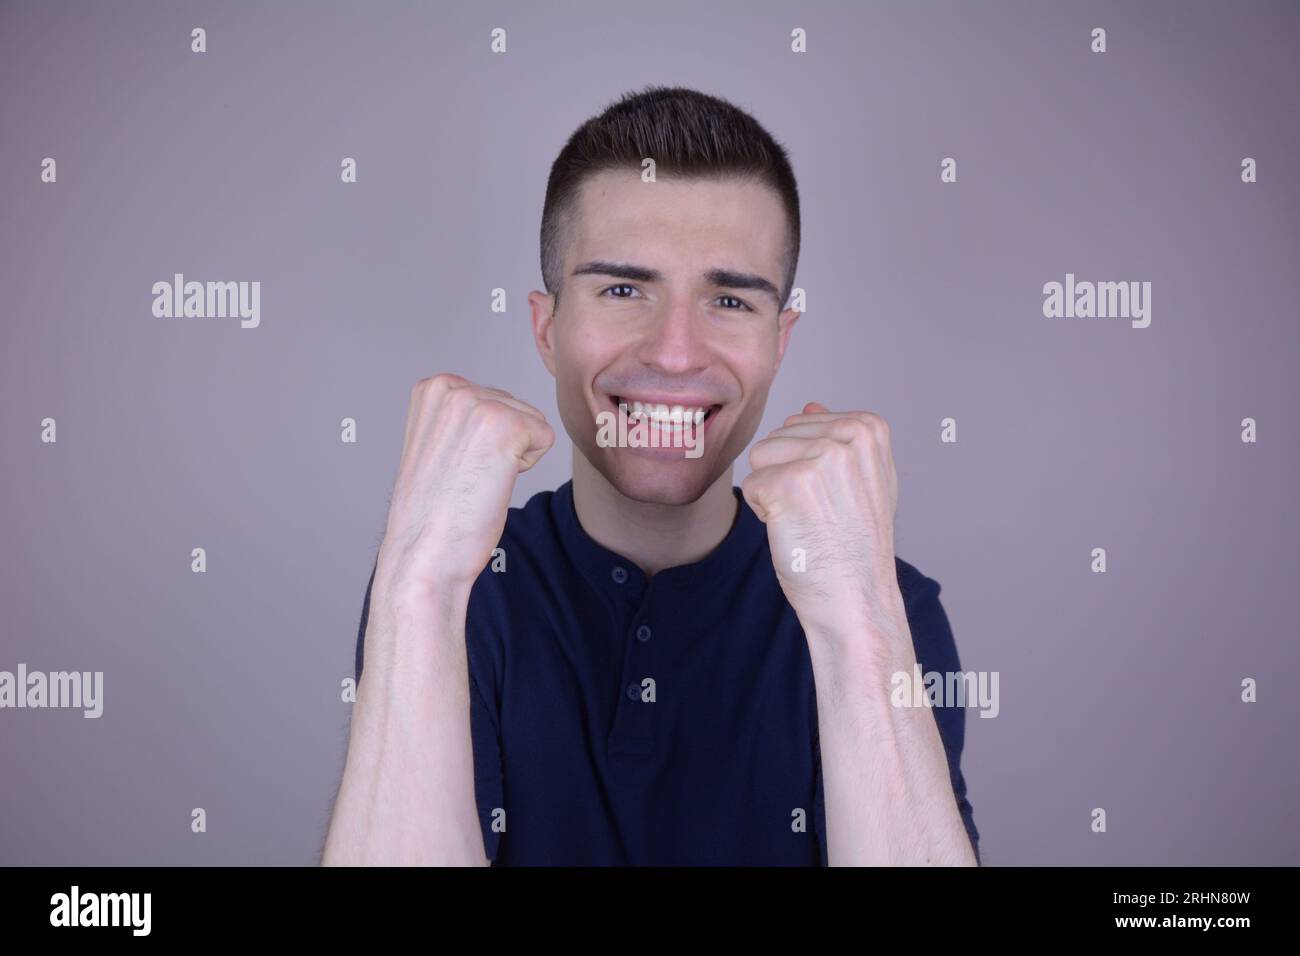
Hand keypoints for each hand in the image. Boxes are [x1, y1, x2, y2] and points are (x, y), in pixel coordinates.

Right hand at [377, 373, 554, 593]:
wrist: (425, 553)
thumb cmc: (432, 511)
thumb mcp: (437, 444)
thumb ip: (459, 417)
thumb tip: (491, 410)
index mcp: (432, 389)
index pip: (492, 400)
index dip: (482, 442)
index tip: (453, 466)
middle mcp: (451, 387)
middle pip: (514, 408)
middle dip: (499, 447)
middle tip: (465, 478)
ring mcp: (478, 402)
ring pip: (531, 422)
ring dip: (512, 457)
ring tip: (474, 480)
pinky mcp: (506, 424)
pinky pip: (545, 438)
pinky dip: (526, 467)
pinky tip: (490, 482)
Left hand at [741, 401, 902, 648]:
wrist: (855, 598)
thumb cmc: (856, 547)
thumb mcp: (863, 482)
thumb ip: (839, 440)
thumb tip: (810, 405)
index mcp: (869, 427)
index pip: (801, 424)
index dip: (807, 465)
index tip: (836, 497)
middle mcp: (849, 435)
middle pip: (777, 438)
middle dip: (786, 476)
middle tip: (820, 513)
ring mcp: (820, 458)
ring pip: (760, 458)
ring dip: (774, 493)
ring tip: (809, 520)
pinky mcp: (789, 482)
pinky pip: (751, 486)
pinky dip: (765, 514)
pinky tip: (796, 531)